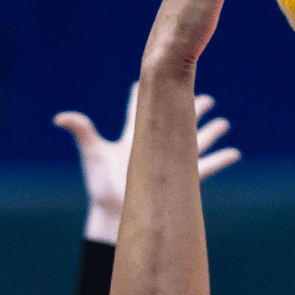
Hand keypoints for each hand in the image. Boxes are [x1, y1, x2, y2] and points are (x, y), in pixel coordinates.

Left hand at [54, 82, 240, 243]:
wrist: (114, 219)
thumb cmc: (101, 188)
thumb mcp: (93, 155)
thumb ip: (82, 132)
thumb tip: (60, 117)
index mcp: (134, 137)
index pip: (142, 109)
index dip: (146, 92)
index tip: (155, 75)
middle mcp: (155, 148)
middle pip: (176, 122)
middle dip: (190, 108)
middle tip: (206, 97)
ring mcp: (169, 164)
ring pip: (194, 143)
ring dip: (210, 132)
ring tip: (224, 122)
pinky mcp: (179, 181)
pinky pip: (206, 168)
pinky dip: (221, 159)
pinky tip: (234, 153)